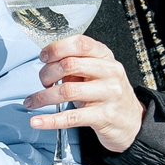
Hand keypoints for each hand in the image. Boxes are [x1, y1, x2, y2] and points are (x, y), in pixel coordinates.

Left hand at [24, 34, 144, 153]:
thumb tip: (47, 66)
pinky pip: (72, 117)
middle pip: (69, 64)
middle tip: (42, 83)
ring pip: (67, 90)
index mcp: (105, 56)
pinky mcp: (104, 116)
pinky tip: (37, 121)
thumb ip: (75, 65)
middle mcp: (110, 72)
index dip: (56, 48)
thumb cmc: (107, 94)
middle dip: (47, 73)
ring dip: (43, 97)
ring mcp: (109, 94)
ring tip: (32, 102)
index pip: (80, 43)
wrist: (132, 121)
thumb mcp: (96, 73)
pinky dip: (50, 120)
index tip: (43, 57)